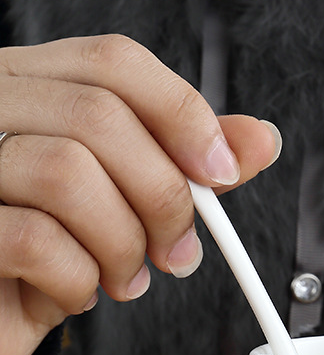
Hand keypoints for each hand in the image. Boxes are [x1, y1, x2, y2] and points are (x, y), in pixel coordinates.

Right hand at [0, 34, 280, 354]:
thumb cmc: (52, 251)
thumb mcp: (124, 201)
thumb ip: (183, 165)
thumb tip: (258, 140)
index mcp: (34, 88)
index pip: (115, 63)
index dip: (182, 116)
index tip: (221, 173)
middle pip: (101, 118)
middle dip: (163, 199)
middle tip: (176, 251)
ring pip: (68, 174)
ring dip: (122, 245)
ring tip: (122, 277)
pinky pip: (36, 240)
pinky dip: (78, 280)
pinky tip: (76, 291)